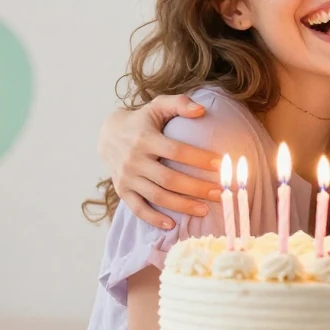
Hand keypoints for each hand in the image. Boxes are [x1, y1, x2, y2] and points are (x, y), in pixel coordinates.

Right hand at [98, 95, 222, 228]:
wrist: (108, 134)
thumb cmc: (142, 120)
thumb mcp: (158, 106)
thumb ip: (180, 104)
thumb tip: (202, 110)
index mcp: (145, 138)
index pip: (175, 151)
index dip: (198, 158)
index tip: (219, 164)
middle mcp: (134, 159)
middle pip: (169, 178)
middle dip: (196, 188)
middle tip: (220, 193)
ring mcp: (127, 177)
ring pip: (157, 196)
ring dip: (182, 205)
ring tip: (205, 210)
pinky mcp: (122, 190)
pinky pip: (138, 208)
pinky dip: (154, 218)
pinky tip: (172, 225)